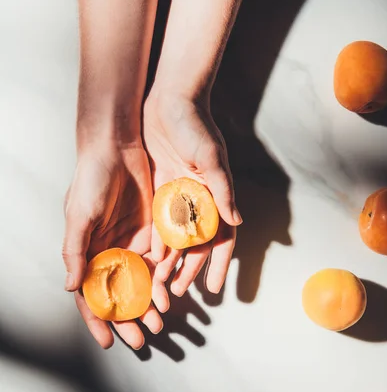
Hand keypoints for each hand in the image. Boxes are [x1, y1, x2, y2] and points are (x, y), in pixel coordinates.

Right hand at [62, 142, 168, 349]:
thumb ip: (75, 252)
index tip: (109, 342)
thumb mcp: (79, 216)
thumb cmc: (91, 179)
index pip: (90, 295)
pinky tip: (170, 294)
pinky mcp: (151, 233)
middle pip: (118, 294)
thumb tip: (71, 288)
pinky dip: (163, 280)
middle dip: (128, 318)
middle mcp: (108, 252)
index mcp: (87, 253)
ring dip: (148, 304)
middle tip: (141, 339)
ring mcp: (130, 244)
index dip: (97, 320)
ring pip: (140, 283)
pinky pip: (158, 263)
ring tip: (159, 322)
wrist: (118, 147)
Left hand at [143, 90, 241, 295]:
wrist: (169, 100)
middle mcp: (199, 201)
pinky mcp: (159, 190)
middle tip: (176, 292)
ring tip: (158, 282)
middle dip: (188, 270)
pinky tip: (144, 257)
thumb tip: (237, 220)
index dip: (217, 264)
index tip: (213, 289)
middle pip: (195, 245)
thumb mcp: (211, 157)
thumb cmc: (196, 126)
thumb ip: (222, 190)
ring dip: (168, 261)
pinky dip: (153, 240)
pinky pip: (157, 221)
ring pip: (174, 238)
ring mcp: (178, 198)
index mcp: (216, 197)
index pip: (221, 239)